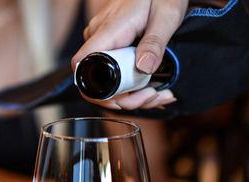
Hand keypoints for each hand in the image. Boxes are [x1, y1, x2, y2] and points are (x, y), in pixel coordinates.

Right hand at [71, 0, 187, 109]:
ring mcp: (106, 40)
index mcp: (109, 30)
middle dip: (126, 98)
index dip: (96, 91)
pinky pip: (117, 70)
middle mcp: (101, 36)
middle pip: (99, 81)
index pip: (82, 65)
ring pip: (110, 79)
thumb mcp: (167, 15)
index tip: (123, 100)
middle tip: (153, 98)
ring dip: (134, 95)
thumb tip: (144, 68)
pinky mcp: (114, 43)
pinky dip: (134, 84)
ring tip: (161, 94)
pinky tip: (154, 87)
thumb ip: (155, 42)